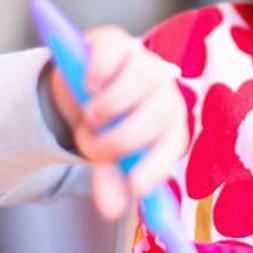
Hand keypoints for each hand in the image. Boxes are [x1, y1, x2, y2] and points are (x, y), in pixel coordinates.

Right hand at [49, 25, 187, 219]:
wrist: (79, 87)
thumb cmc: (104, 127)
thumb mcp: (106, 158)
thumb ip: (110, 181)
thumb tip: (112, 210)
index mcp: (169, 125)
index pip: (172, 145)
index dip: (156, 167)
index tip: (134, 186)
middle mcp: (163, 92)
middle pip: (156, 115)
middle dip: (120, 139)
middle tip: (93, 146)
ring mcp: (142, 63)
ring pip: (138, 82)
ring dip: (109, 105)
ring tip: (90, 116)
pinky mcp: (116, 42)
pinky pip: (113, 54)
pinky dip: (98, 72)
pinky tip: (88, 84)